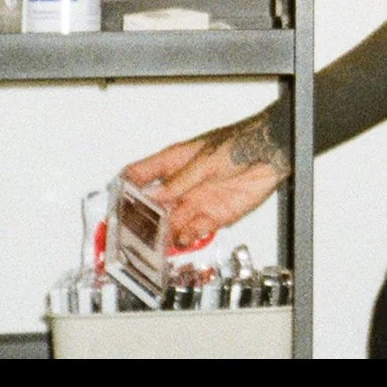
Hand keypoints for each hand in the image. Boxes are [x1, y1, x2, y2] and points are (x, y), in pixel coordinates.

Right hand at [123, 108, 289, 249]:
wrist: (270, 153)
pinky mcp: (215, 215)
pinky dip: (189, 236)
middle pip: (154, 206)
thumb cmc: (238, 144)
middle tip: (135, 232)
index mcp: (173, 162)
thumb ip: (179, 182)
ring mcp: (197, 200)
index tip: (116, 203)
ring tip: (159, 242)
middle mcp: (181, 184)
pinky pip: (196, 230)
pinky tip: (185, 237)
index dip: (125, 188)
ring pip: (173, 222)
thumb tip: (154, 197)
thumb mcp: (204, 161)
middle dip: (143, 220)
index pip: (139, 175)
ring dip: (165, 233)